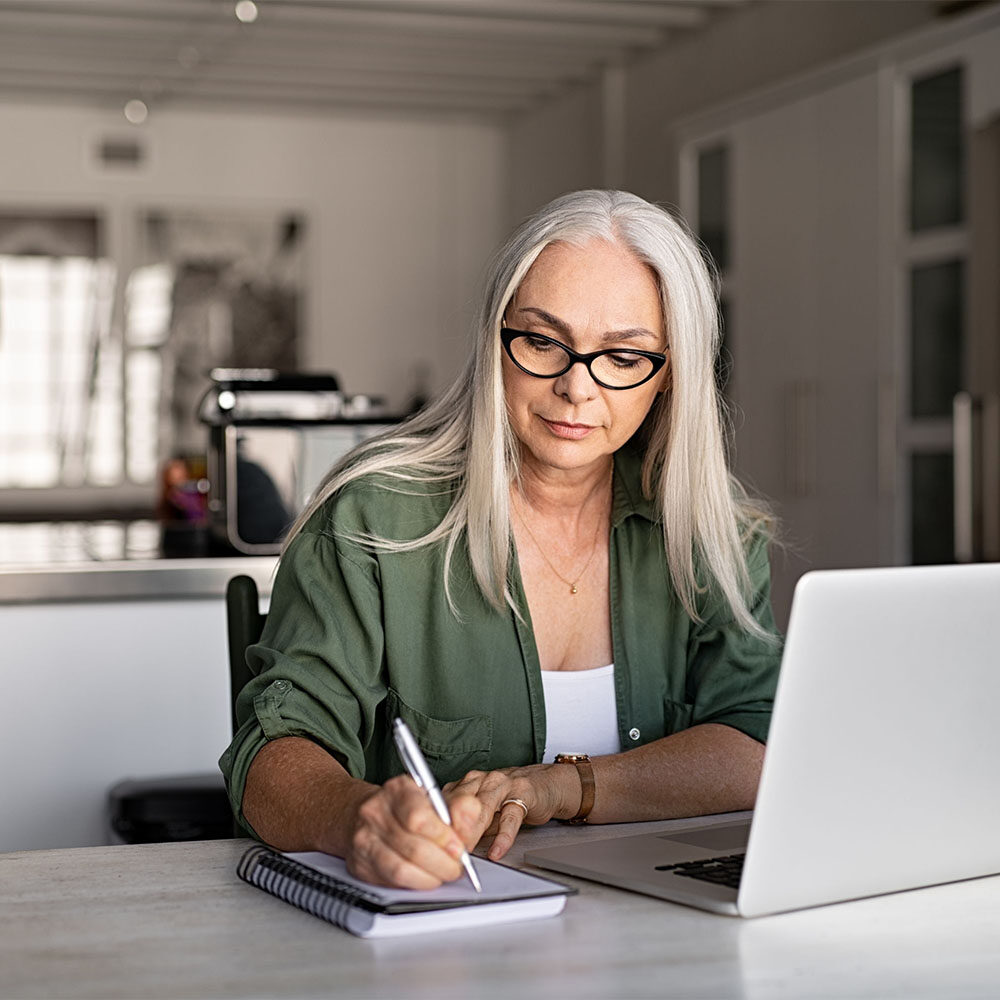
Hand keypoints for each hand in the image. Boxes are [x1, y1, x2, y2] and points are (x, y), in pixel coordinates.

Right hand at [344, 775, 480, 889]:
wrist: (365, 814)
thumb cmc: (405, 807)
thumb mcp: (433, 797)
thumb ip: (458, 806)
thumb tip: (473, 816)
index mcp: (397, 789)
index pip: (419, 818)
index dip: (443, 838)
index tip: (459, 848)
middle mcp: (375, 812)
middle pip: (413, 848)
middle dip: (443, 864)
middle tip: (456, 867)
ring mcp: (364, 839)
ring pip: (401, 869)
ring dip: (430, 878)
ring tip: (443, 874)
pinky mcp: (360, 864)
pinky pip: (391, 882)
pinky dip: (414, 884)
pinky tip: (425, 877)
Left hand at [444, 764, 578, 860]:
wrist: (545, 784)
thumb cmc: (510, 799)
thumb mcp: (483, 812)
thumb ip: (465, 825)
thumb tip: (444, 849)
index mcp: (467, 783)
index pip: (445, 802)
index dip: (437, 824)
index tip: (430, 845)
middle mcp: (482, 780)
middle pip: (460, 803)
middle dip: (451, 828)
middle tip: (445, 852)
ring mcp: (502, 784)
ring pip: (482, 807)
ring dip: (472, 831)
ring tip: (466, 851)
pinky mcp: (523, 793)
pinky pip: (511, 816)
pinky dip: (503, 836)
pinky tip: (497, 851)